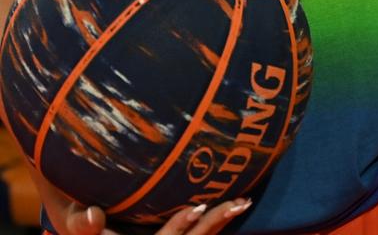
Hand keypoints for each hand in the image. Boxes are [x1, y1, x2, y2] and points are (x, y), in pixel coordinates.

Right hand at [38, 173, 251, 234]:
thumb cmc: (87, 233)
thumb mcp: (79, 231)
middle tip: (240, 202)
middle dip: (215, 224)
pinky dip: (214, 225)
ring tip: (243, 201)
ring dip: (221, 223)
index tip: (198, 206)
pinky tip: (231, 208)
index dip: (180, 226)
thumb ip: (80, 224)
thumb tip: (92, 215)